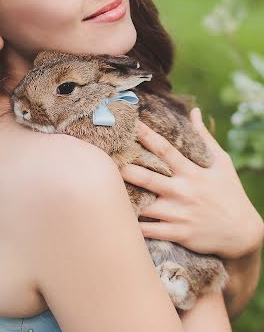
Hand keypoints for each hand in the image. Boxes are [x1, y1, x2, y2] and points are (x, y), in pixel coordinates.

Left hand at [119, 107, 263, 259]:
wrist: (243, 232)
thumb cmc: (230, 193)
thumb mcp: (222, 163)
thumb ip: (204, 137)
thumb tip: (195, 111)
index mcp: (192, 172)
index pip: (165, 150)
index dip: (146, 135)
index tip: (129, 124)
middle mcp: (183, 191)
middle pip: (149, 177)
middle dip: (127, 169)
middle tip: (106, 160)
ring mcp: (179, 214)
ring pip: (145, 206)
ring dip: (125, 199)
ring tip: (102, 192)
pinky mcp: (178, 234)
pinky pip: (150, 231)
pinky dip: (133, 227)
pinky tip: (117, 221)